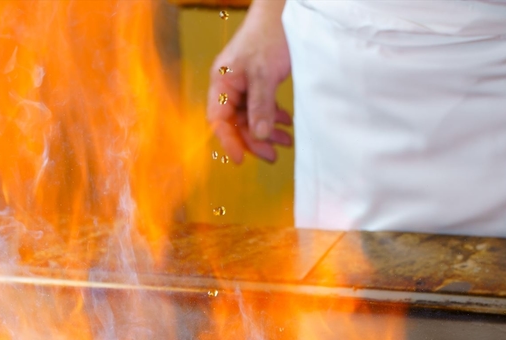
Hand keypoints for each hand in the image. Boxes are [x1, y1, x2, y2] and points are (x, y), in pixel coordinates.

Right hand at [206, 0, 292, 162]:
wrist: (284, 14)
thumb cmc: (269, 36)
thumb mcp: (265, 74)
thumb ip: (260, 105)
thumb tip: (258, 135)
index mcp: (222, 81)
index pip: (219, 119)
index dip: (228, 141)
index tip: (241, 159)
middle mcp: (229, 85)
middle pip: (236, 122)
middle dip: (254, 140)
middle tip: (273, 155)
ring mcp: (243, 85)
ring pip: (250, 117)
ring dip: (267, 131)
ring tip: (286, 142)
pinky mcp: (258, 83)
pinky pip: (261, 108)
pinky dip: (273, 118)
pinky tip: (287, 124)